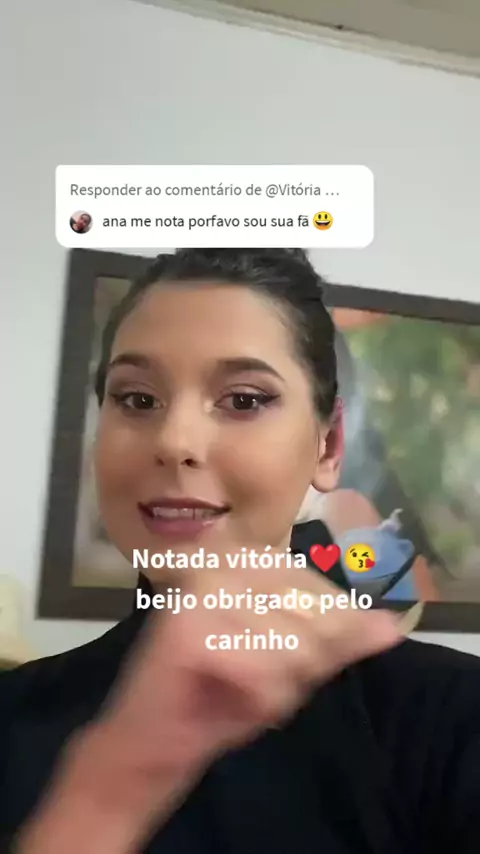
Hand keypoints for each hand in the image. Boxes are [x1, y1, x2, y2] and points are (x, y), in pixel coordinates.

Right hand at [97, 545, 403, 773]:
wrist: (156, 742)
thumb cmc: (223, 696)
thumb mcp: (292, 665)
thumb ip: (339, 640)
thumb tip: (393, 626)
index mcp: (250, 559)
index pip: (319, 589)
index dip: (328, 633)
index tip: (298, 666)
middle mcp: (225, 560)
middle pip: (310, 616)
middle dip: (297, 664)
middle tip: (256, 682)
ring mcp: (203, 585)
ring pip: (289, 645)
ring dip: (274, 686)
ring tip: (240, 689)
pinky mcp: (185, 623)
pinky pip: (259, 668)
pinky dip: (255, 698)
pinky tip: (229, 698)